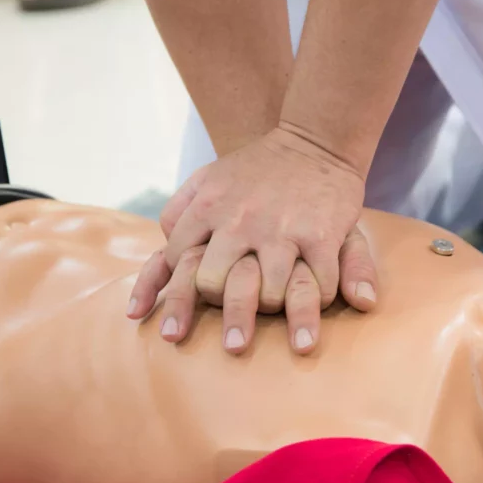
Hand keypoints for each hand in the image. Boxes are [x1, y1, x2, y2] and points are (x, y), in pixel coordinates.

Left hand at [126, 126, 378, 352]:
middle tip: (232, 342)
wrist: (314, 140)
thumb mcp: (208, 176)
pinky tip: (319, 306)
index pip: (177, 261)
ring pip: (269, 294)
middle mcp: (239, 221)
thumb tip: (161, 249)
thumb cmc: (257, 167)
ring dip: (275, 315)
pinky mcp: (321, 234)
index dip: (178, 294)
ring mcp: (281, 229)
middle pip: (214, 285)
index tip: (180, 323)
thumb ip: (178, 209)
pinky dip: (319, 302)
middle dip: (222, 314)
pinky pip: (318, 283)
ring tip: (285, 338)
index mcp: (207, 207)